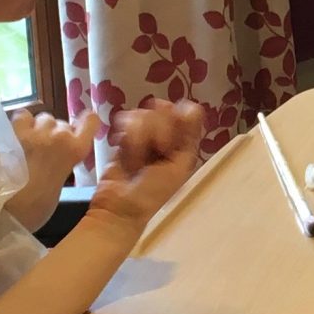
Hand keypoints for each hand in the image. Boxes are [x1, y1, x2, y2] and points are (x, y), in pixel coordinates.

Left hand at [6, 110, 100, 231]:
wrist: (2, 212)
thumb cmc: (34, 209)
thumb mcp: (58, 186)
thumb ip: (64, 164)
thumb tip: (59, 155)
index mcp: (75, 151)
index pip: (90, 120)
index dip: (84, 122)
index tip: (78, 130)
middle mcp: (59, 135)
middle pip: (62, 123)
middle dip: (55, 134)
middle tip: (43, 152)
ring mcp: (35, 131)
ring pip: (43, 118)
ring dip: (37, 128)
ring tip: (27, 145)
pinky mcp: (12, 130)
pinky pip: (22, 115)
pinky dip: (20, 124)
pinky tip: (14, 137)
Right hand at [90, 101, 206, 228]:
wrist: (120, 205)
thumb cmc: (152, 193)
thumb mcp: (178, 168)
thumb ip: (188, 138)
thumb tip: (193, 108)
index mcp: (184, 144)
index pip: (188, 113)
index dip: (177, 118)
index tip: (168, 138)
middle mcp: (167, 135)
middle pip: (163, 110)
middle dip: (155, 131)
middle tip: (153, 152)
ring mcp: (145, 134)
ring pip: (143, 114)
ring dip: (137, 137)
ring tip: (135, 160)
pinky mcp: (124, 136)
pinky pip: (126, 120)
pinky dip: (124, 136)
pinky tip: (123, 150)